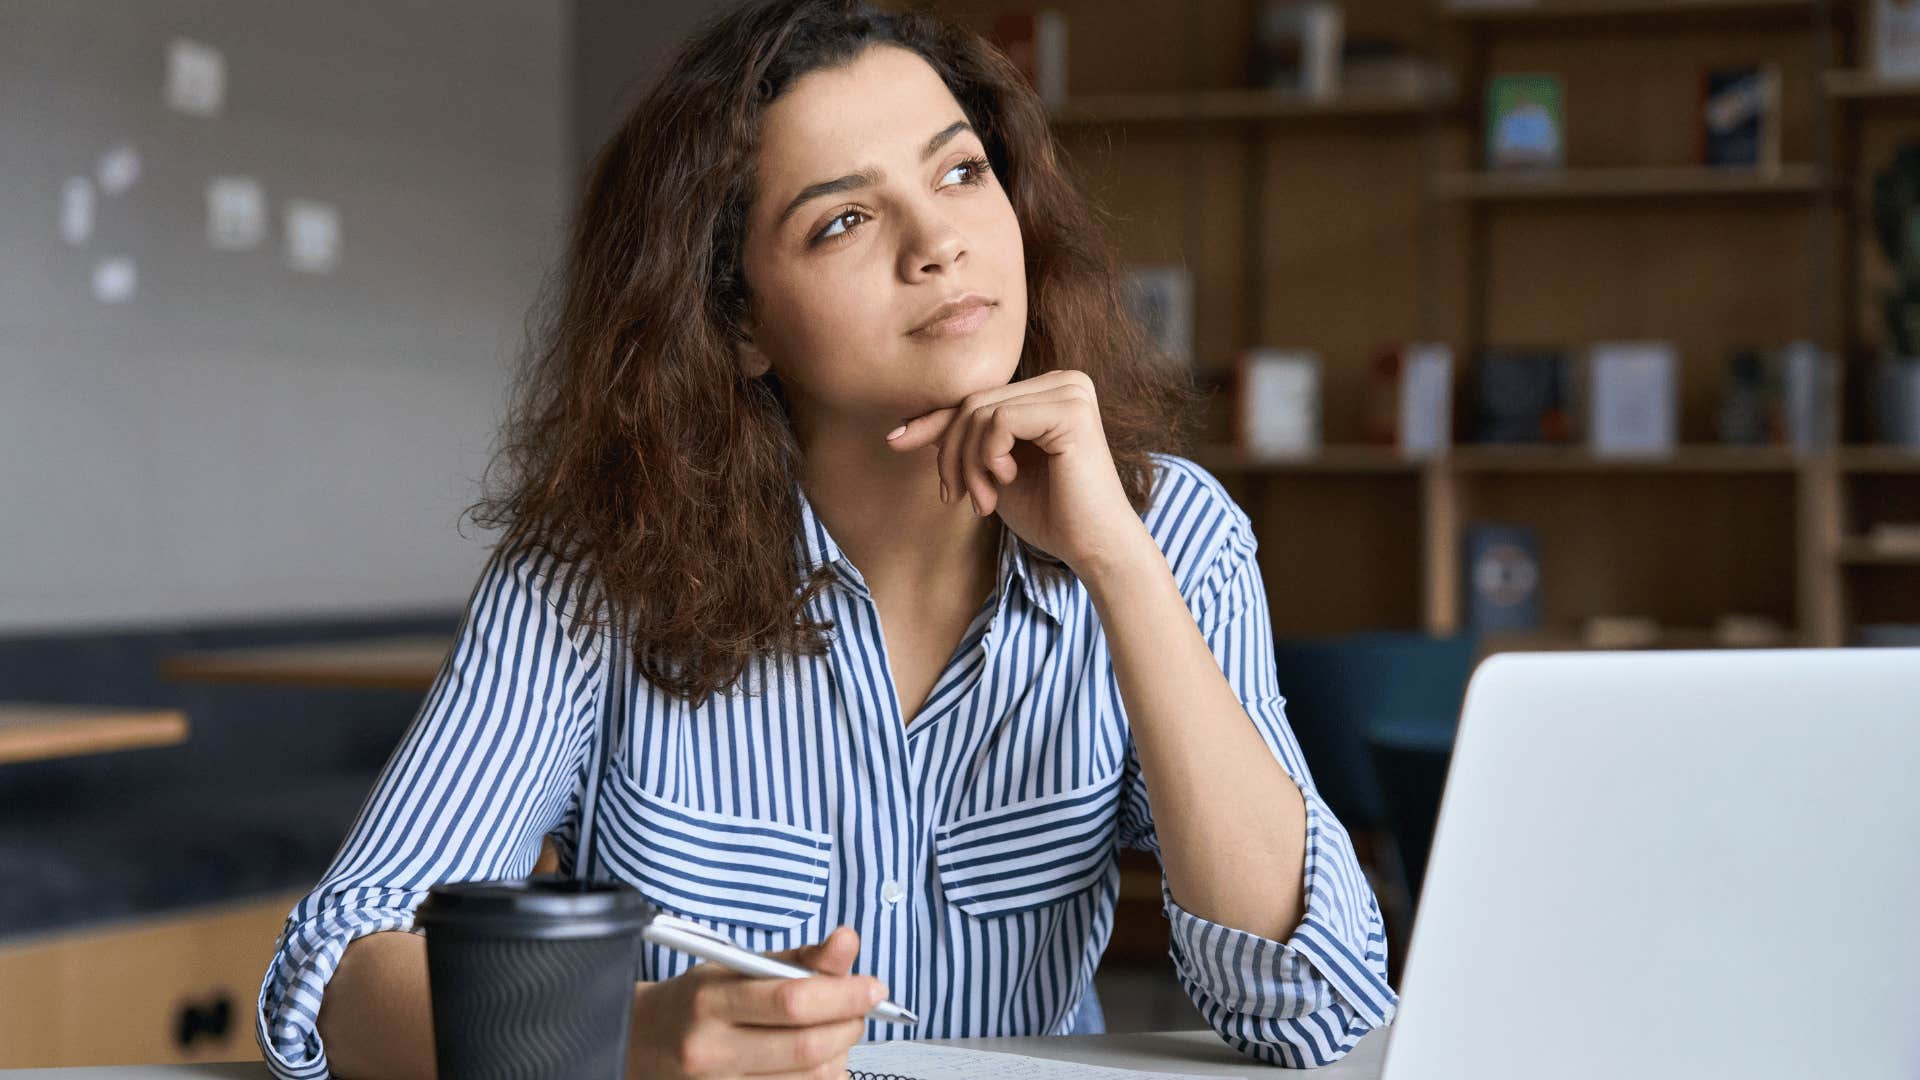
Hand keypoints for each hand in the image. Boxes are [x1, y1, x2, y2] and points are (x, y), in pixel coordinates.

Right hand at [627, 925, 881, 1078]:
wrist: (642, 1044)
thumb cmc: (698, 1000)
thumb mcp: (738, 965)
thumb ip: (799, 958)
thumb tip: (848, 941)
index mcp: (712, 1000)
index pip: (792, 1000)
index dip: (845, 994)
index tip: (874, 986)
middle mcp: (712, 1050)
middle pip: (807, 1047)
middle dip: (849, 1024)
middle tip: (860, 1007)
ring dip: (839, 1054)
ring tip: (833, 1032)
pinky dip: (821, 1078)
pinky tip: (816, 1060)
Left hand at [884, 369, 1151, 576]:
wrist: (1093, 548)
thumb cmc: (1050, 515)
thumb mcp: (992, 472)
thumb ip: (964, 443)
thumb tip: (907, 426)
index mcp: (1048, 391)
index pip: (976, 398)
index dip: (933, 421)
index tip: (895, 441)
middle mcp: (1063, 381)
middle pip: (973, 402)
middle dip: (952, 454)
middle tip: (956, 498)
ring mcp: (1070, 391)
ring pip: (980, 411)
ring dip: (969, 464)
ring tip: (983, 501)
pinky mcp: (1070, 410)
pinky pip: (999, 420)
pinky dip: (988, 456)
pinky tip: (1005, 481)